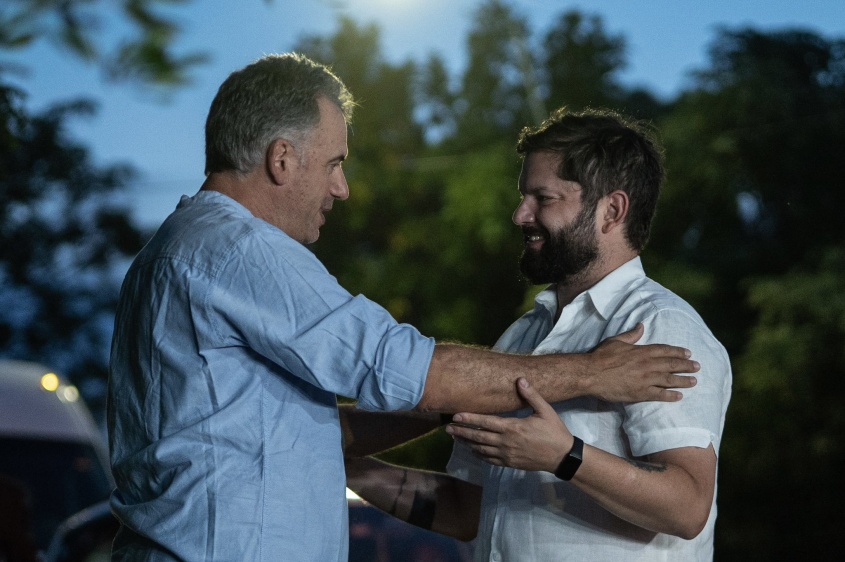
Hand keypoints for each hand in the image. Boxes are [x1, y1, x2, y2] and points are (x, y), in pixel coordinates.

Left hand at [446, 378, 572, 472]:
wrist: (562, 457)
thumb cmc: (554, 432)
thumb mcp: (545, 411)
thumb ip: (531, 395)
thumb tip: (520, 380)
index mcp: (513, 427)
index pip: (485, 422)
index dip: (469, 419)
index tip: (455, 416)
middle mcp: (506, 442)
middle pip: (478, 437)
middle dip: (461, 432)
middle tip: (447, 429)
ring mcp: (507, 455)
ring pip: (481, 449)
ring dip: (467, 444)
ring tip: (456, 439)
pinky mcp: (510, 463)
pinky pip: (490, 460)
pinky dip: (479, 455)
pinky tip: (473, 451)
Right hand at [586, 323, 698, 402]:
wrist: (591, 374)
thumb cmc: (601, 356)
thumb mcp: (616, 341)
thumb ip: (631, 335)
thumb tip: (641, 326)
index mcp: (642, 351)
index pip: (665, 350)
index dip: (678, 352)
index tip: (688, 353)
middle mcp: (647, 365)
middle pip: (671, 364)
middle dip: (686, 365)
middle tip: (697, 367)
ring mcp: (645, 380)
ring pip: (669, 380)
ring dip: (683, 380)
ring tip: (694, 381)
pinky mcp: (640, 393)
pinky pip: (660, 394)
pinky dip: (671, 395)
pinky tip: (679, 396)